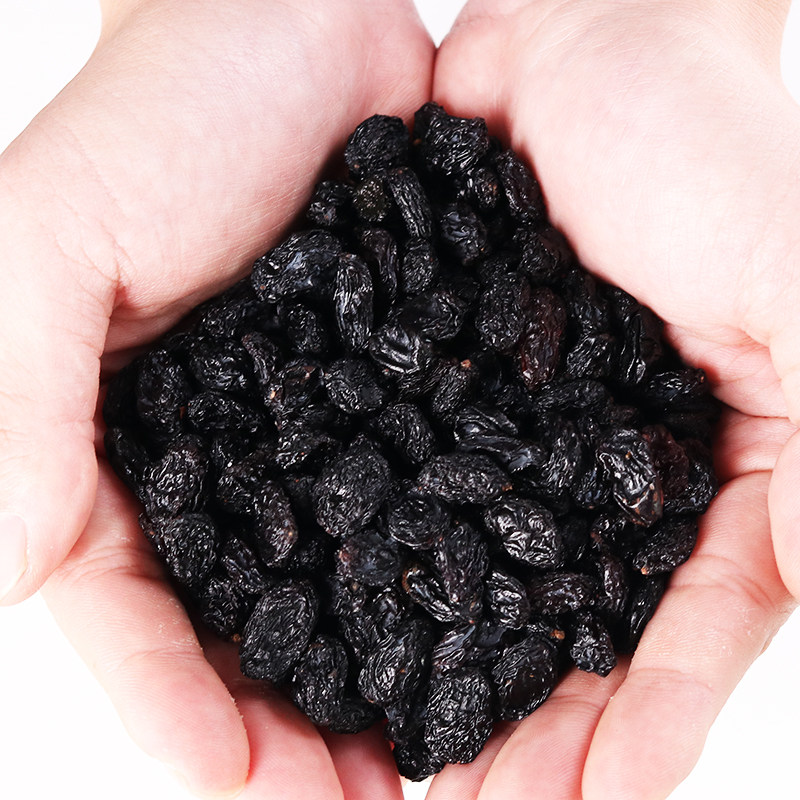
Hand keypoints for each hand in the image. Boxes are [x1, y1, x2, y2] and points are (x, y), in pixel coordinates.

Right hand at [0, 0, 432, 794]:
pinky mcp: (400, 396)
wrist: (292, 29)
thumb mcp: (44, 239)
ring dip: (379, 680)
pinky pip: (425, 507)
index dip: (171, 707)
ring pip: (342, 589)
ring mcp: (319, 436)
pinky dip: (447, 579)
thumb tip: (16, 577)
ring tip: (432, 765)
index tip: (241, 785)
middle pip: (245, 630)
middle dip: (290, 730)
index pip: (128, 617)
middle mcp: (221, 463)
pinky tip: (491, 632)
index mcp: (116, 449)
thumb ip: (9, 401)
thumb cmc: (161, 114)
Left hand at [430, 1, 799, 797]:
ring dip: (443, 671)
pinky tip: (331, 624)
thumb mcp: (797, 300)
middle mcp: (591, 474)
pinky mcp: (424, 386)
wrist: (597, 46)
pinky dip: (371, 561)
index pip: (684, 633)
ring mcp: (502, 437)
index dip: (651, 721)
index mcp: (697, 477)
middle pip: (567, 634)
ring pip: (472, 580)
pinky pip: (392, 489)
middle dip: (533, 733)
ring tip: (400, 764)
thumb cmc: (715, 154)